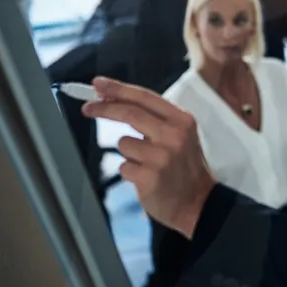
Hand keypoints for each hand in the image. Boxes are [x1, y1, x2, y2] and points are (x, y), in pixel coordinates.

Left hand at [83, 76, 215, 238]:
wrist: (198, 202)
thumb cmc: (183, 166)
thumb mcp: (179, 135)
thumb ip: (152, 117)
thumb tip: (114, 99)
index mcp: (182, 120)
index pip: (144, 97)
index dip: (118, 89)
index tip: (98, 84)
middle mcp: (174, 135)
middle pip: (130, 113)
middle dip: (104, 108)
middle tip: (88, 107)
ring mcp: (162, 157)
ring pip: (123, 144)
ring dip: (129, 154)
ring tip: (148, 164)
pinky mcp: (150, 177)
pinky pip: (124, 167)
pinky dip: (131, 172)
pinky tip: (147, 178)